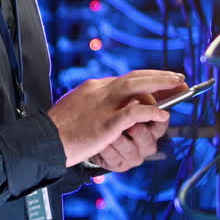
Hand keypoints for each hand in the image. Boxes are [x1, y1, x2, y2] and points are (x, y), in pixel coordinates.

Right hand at [46, 70, 184, 167]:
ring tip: (177, 86)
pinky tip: (163, 115)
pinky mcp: (106, 123)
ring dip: (160, 85)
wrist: (42, 142)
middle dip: (159, 76)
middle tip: (178, 78)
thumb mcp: (77, 108)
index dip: (148, 78)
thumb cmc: (57, 131)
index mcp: (93, 87)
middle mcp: (100, 91)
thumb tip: (115, 106)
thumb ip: (95, 103)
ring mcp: (103, 106)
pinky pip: (135, 113)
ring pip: (137, 86)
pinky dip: (152, 112)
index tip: (163, 80)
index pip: (126, 78)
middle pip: (135, 77)